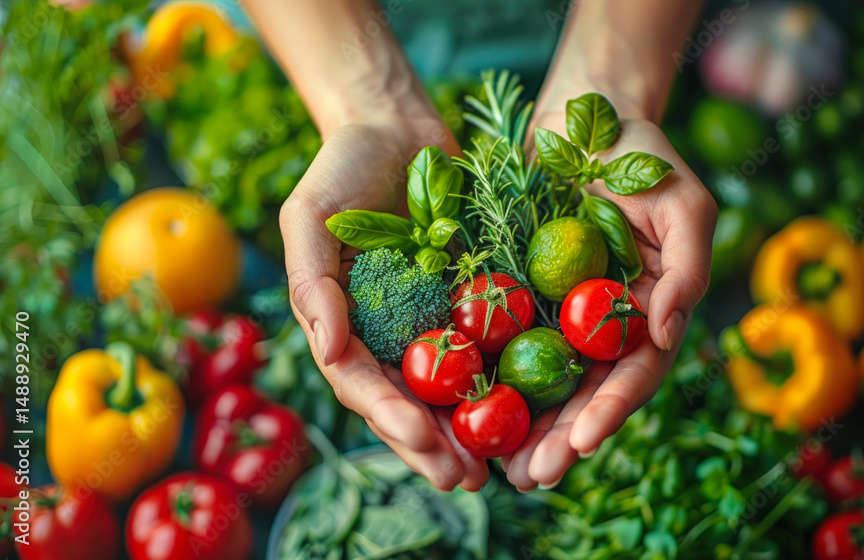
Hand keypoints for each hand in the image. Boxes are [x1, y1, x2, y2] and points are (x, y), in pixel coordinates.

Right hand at [280, 113, 490, 491]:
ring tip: (495, 469)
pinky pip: (487, 346)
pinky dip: (502, 379)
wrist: (398, 127)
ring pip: (449, 388)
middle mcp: (386, 332)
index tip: (423, 437)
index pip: (362, 383)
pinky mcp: (470, 300)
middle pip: (408, 400)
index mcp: (344, 324)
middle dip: (433, 445)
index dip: (390, 415)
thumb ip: (311, 281)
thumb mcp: (310, 216)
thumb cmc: (343, 167)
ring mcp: (429, 319)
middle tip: (463, 480)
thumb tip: (327, 346)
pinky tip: (527, 409)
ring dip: (469, 431)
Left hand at [502, 112, 717, 490]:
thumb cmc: (643, 155)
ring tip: (499, 469)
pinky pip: (499, 341)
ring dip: (522, 427)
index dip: (611, 409)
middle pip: (584, 392)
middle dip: (560, 438)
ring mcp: (559, 312)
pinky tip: (463, 411)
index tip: (583, 441)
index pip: (634, 372)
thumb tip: (667, 333)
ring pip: (540, 381)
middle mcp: (604, 323)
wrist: (582, 115)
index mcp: (649, 310)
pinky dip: (487, 379)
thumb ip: (687, 267)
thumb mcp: (683, 203)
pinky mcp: (518, 294)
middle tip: (531, 477)